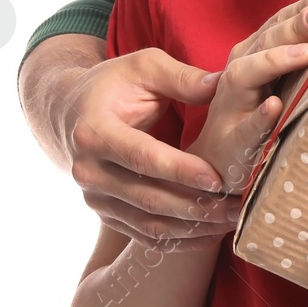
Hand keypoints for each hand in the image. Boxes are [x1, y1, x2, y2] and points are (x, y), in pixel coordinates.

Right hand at [59, 42, 236, 250]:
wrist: (71, 110)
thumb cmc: (114, 84)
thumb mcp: (144, 67)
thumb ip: (181, 77)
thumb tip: (222, 84)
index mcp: (93, 132)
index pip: (142, 157)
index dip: (180, 170)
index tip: (216, 179)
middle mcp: (87, 170)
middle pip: (147, 197)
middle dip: (195, 205)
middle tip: (237, 205)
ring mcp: (94, 197)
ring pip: (147, 222)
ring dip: (192, 226)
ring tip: (232, 218)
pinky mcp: (105, 212)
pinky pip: (143, 234)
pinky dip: (178, 239)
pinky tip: (209, 233)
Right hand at [193, 0, 307, 188]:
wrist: (212, 166)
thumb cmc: (251, 114)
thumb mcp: (272, 79)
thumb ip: (296, 48)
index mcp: (250, 58)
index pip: (275, 26)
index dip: (298, 8)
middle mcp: (237, 76)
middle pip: (263, 43)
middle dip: (294, 26)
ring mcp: (231, 109)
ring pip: (245, 77)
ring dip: (275, 61)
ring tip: (305, 51)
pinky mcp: (233, 144)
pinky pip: (245, 129)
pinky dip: (259, 118)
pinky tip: (275, 107)